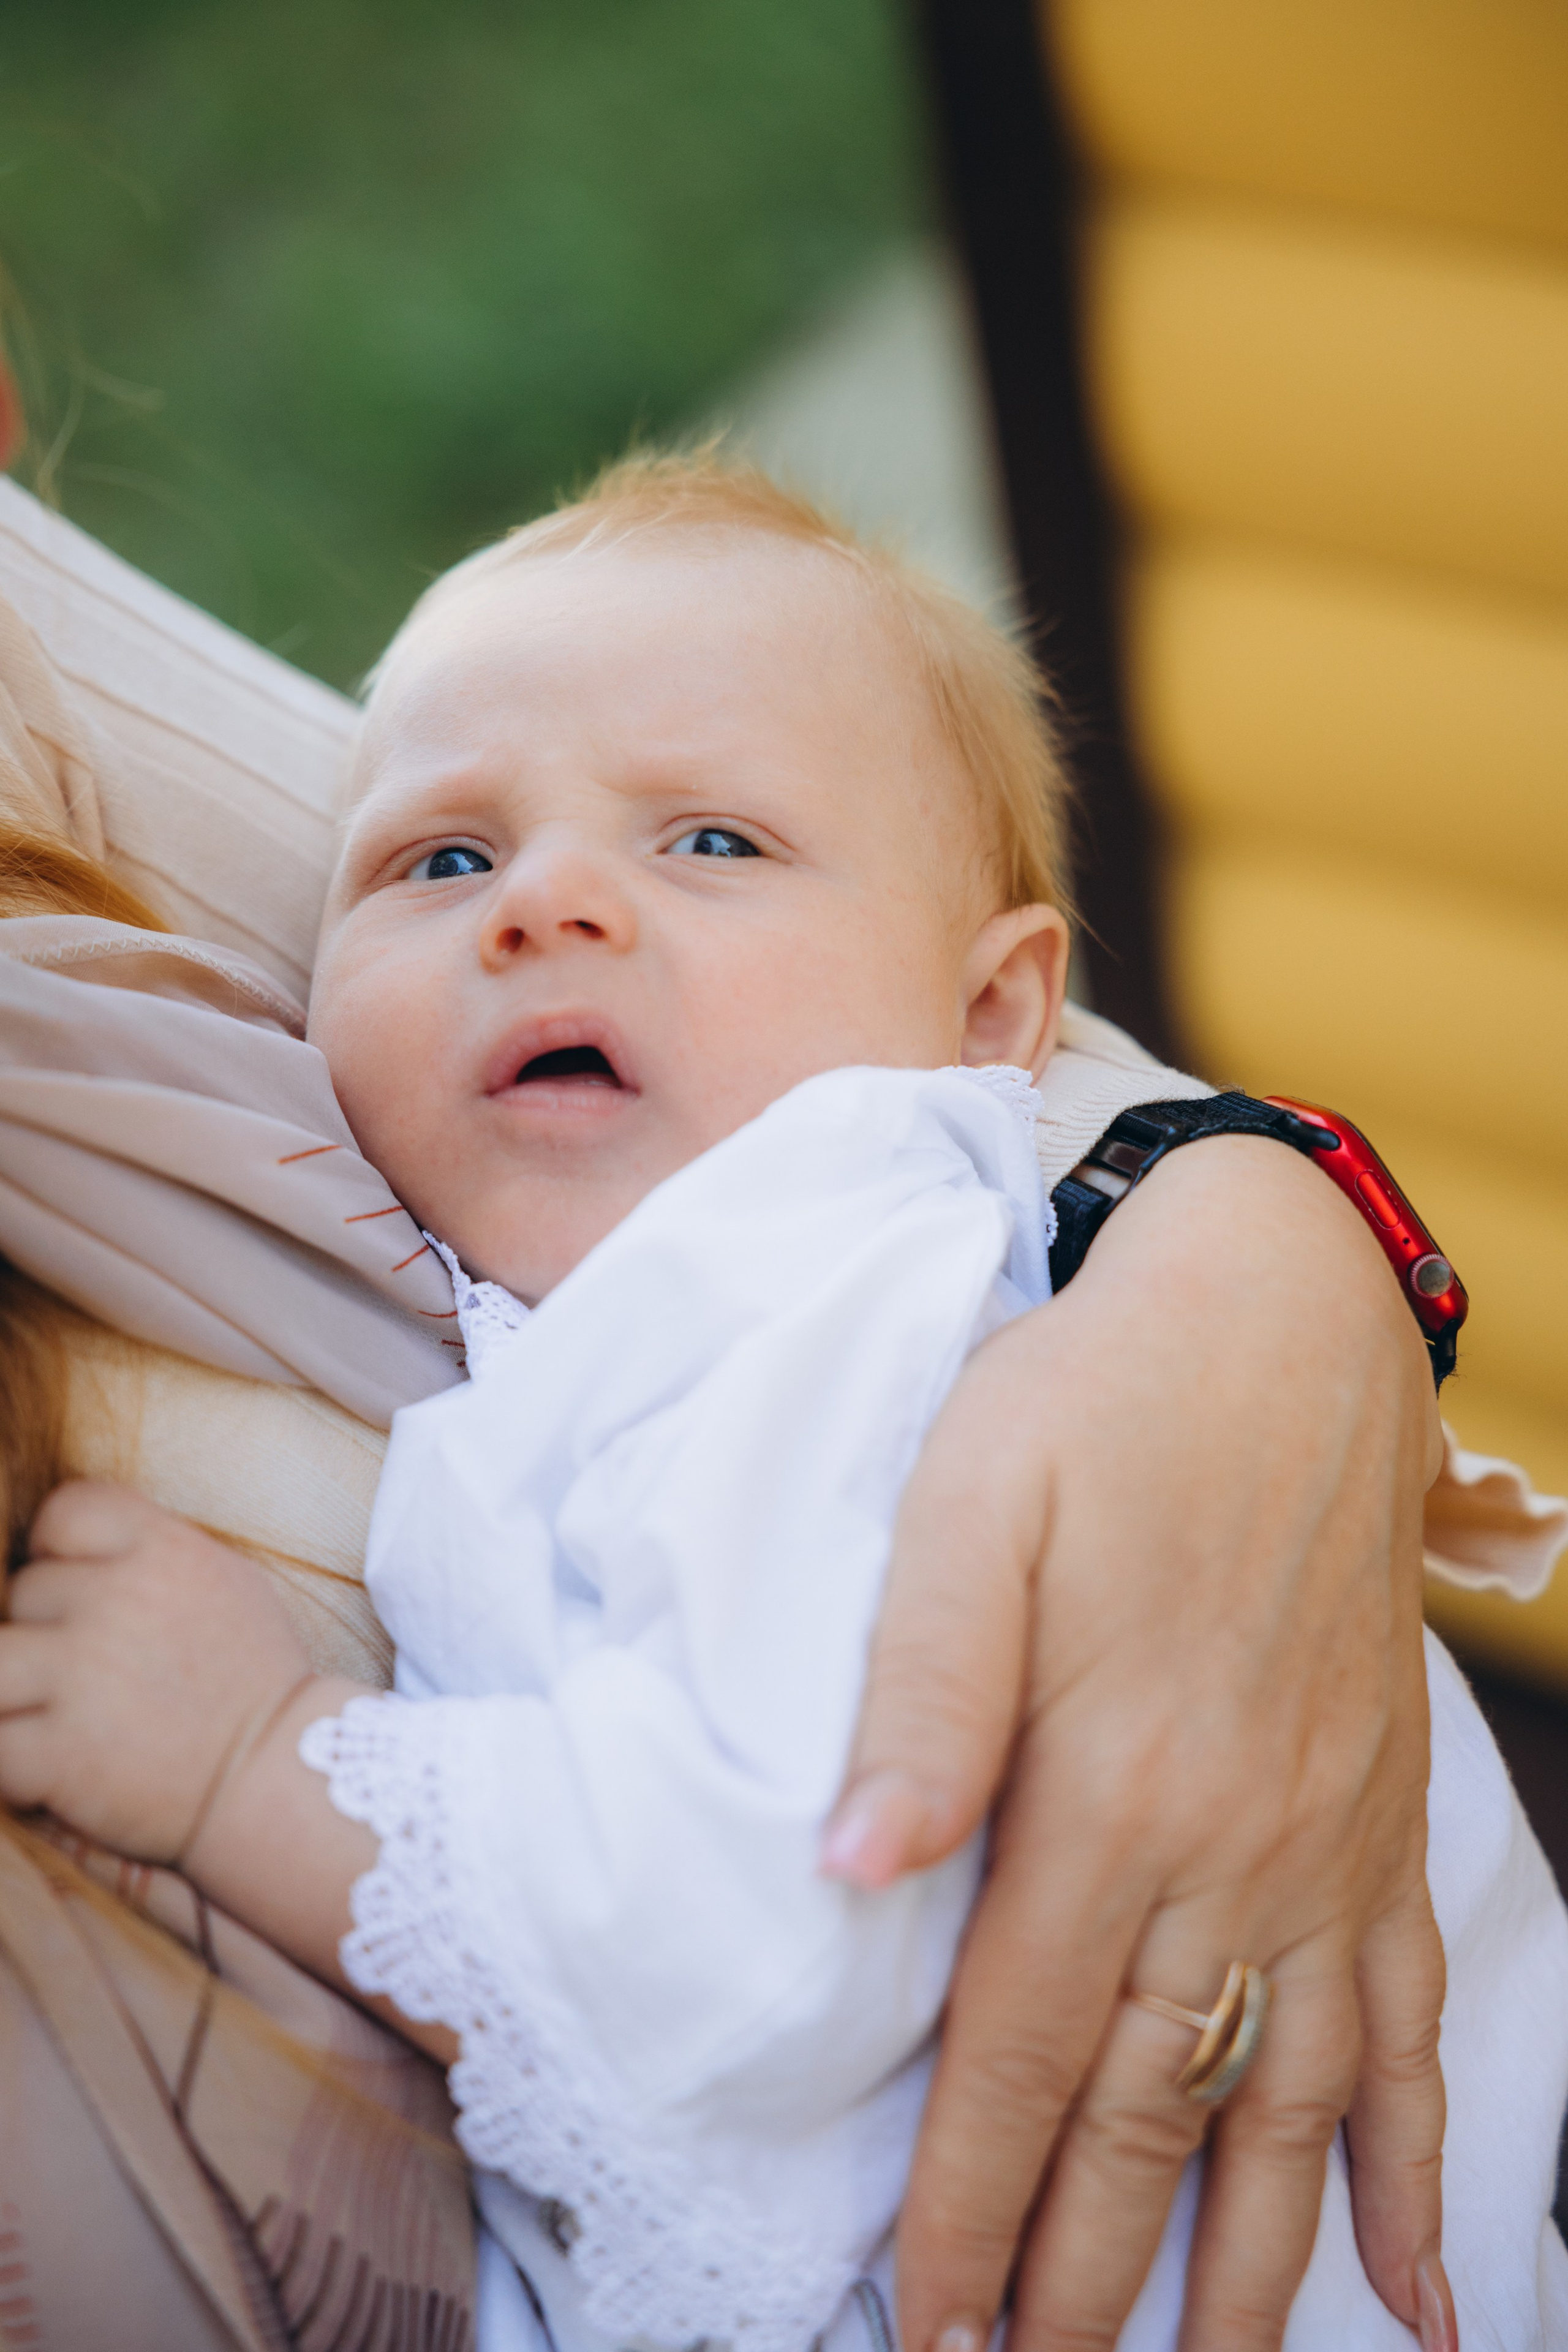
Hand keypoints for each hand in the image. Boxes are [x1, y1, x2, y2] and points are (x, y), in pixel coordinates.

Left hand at [0, 1480, 312, 1861]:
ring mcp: (83, 1674)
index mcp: (166, 1550)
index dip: (58, 1549)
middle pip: (27, 1590)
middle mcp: (119, 1600)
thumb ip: (155, 1553)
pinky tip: (50, 1765)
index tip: (81, 1591)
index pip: (67, 1510)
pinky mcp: (61, 1751)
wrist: (282, 1778)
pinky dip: (13, 1757)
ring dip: (14, 1688)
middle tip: (90, 1674)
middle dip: (49, 1631)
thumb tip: (80, 1550)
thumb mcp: (227, 1583)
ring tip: (50, 1713)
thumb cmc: (256, 1682)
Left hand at [824, 1137, 1453, 2351]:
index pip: (1019, 2047)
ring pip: (1292, 2107)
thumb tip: (850, 1869)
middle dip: (1082, 2271)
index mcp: (1115, 1785)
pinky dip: (1419, 2165)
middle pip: (1147, 2109)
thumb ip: (918, 1693)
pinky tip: (1430, 2287)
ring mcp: (1325, 1847)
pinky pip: (1414, 2028)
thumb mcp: (970, 1504)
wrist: (1282, 1325)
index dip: (968, 2202)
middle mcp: (1234, 1847)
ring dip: (1250, 2268)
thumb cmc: (1099, 1406)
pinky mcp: (1380, 1820)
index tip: (927, 2330)